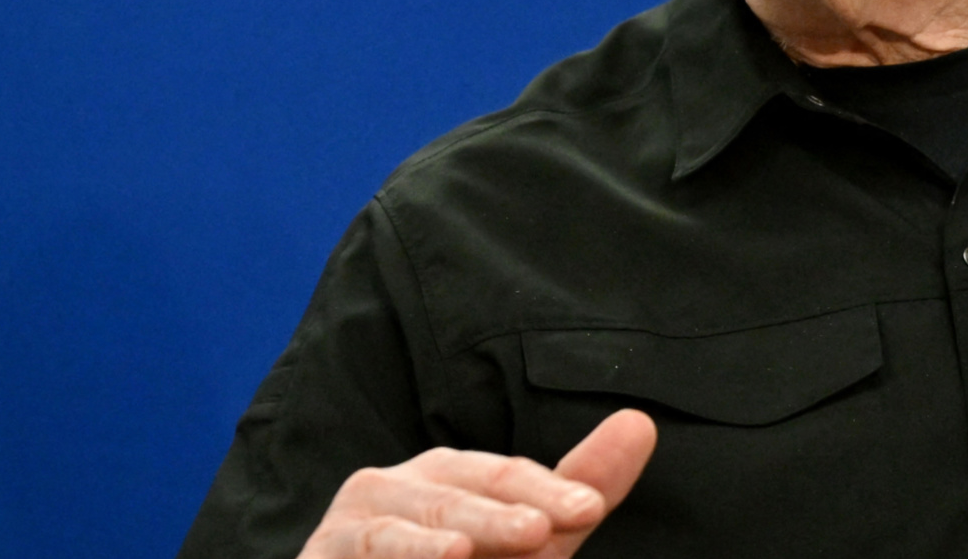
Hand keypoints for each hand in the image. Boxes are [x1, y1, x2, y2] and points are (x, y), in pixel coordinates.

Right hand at [299, 409, 657, 558]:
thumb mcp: (530, 546)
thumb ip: (580, 488)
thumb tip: (642, 422)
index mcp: (455, 477)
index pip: (507, 475)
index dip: (550, 488)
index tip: (591, 507)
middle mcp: (405, 484)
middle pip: (463, 490)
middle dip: (504, 507)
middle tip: (542, 530)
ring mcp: (361, 516)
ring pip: (412, 519)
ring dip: (447, 534)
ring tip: (467, 552)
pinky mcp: (325, 552)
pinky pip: (365, 549)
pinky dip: (404, 554)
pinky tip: (443, 558)